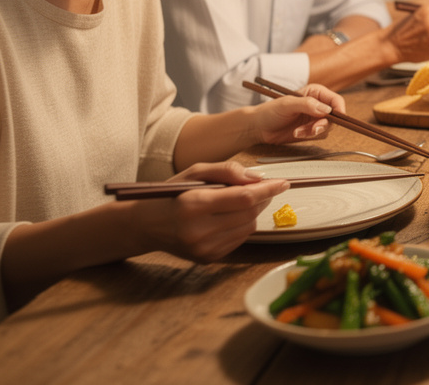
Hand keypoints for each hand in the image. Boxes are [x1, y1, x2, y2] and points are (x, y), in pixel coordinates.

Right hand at [131, 162, 287, 261]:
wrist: (145, 225)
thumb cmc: (171, 194)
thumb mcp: (195, 172)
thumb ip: (227, 170)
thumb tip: (258, 178)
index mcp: (193, 205)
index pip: (244, 198)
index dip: (268, 189)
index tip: (284, 183)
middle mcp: (198, 231)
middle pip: (249, 213)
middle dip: (262, 198)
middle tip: (262, 188)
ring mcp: (203, 248)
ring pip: (248, 227)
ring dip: (253, 212)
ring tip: (240, 201)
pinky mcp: (207, 258)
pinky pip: (239, 239)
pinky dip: (242, 225)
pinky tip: (229, 217)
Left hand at [248, 83, 344, 143]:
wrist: (259, 128)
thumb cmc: (269, 111)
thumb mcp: (287, 104)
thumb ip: (307, 104)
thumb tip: (326, 110)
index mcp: (315, 92)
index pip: (335, 100)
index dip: (339, 110)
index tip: (336, 118)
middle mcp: (318, 104)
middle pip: (335, 116)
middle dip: (323, 124)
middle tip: (313, 129)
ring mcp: (315, 118)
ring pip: (328, 127)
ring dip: (314, 131)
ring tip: (298, 131)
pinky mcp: (311, 130)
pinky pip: (319, 135)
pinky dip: (309, 136)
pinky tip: (297, 133)